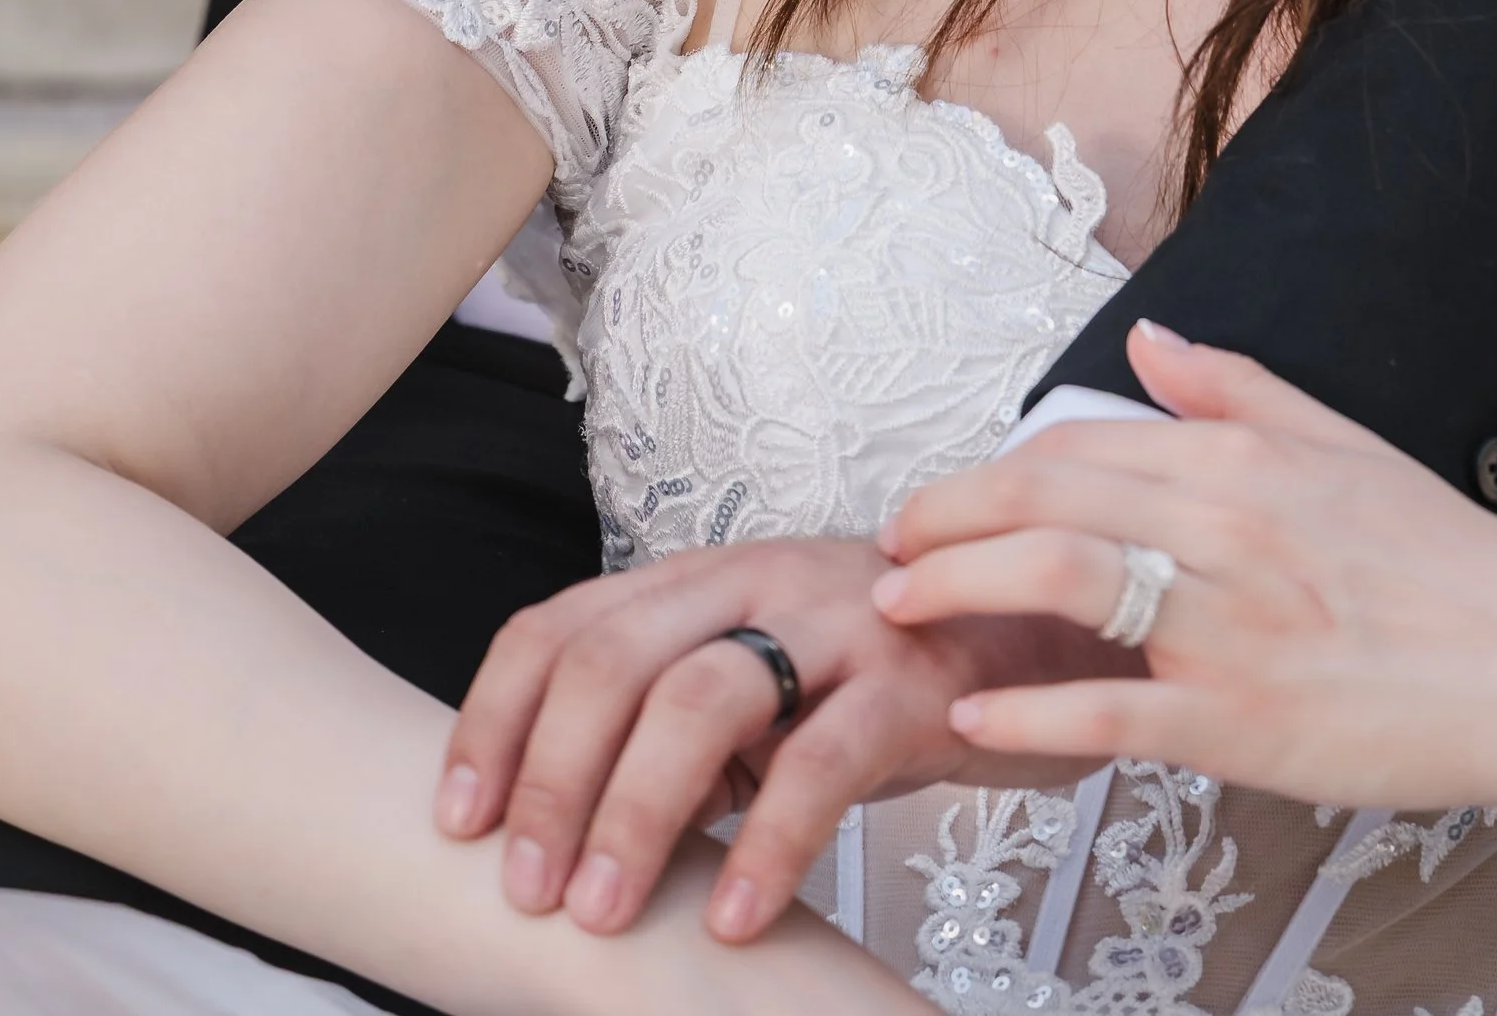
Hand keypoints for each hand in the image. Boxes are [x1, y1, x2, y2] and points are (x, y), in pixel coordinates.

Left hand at [436, 533, 1105, 944]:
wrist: (1039, 620)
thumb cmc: (874, 670)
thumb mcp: (760, 673)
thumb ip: (671, 717)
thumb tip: (557, 827)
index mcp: (697, 578)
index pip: (560, 627)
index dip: (493, 721)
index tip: (456, 822)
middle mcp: (753, 581)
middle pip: (613, 658)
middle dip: (552, 779)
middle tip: (526, 890)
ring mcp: (834, 623)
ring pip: (701, 697)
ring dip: (633, 812)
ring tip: (602, 915)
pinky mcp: (911, 682)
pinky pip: (823, 761)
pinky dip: (767, 845)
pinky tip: (732, 919)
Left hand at [875, 321, 1496, 813]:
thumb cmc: (1447, 564)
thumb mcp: (1342, 444)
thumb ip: (1236, 391)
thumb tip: (1151, 344)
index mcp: (1243, 459)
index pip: (1078, 444)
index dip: (990, 470)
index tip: (941, 497)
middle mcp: (1224, 528)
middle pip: (1045, 499)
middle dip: (945, 519)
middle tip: (888, 547)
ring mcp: (1230, 627)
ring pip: (1062, 583)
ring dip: (960, 590)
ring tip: (899, 607)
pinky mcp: (1243, 724)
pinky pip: (1110, 711)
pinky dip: (1029, 711)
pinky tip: (974, 714)